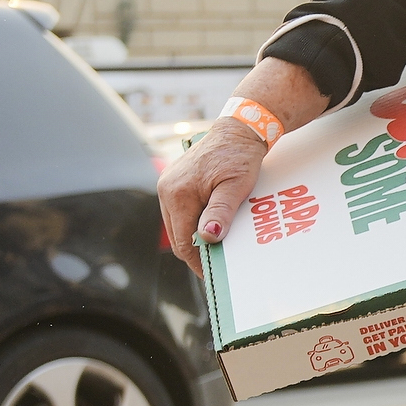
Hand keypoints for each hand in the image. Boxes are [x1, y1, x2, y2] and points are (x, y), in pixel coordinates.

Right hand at [160, 123, 267, 272]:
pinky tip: (212, 225)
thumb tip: (209, 237)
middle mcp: (166, 189)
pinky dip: (193, 221)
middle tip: (219, 264)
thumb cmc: (239, 157)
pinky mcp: (173, 182)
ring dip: (195, 236)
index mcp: (178, 193)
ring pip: (178, 225)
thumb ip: (220, 211)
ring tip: (218, 244)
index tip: (213, 274)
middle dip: (196, 251)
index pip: (183, 242)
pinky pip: (180, 211)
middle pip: (178, 236)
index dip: (198, 262)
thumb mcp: (235, 186)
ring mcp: (167, 185)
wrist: (238, 131)